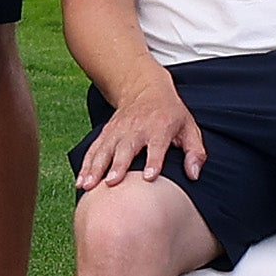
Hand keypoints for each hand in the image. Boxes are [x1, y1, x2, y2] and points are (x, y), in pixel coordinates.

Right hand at [76, 78, 205, 186]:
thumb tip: (194, 174)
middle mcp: (136, 128)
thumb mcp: (189, 127)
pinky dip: (86, 166)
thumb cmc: (170, 114)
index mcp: (160, 127)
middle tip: (112, 183)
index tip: (148, 177)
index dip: (153, 160)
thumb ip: (194, 152)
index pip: (157, 145)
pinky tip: (81, 182)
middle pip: (126, 148)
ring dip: (96, 168)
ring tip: (89, 186)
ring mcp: (118, 131)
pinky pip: (94, 150)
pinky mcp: (106, 133)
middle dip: (118, 165)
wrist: (145, 89)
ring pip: (105, 150)